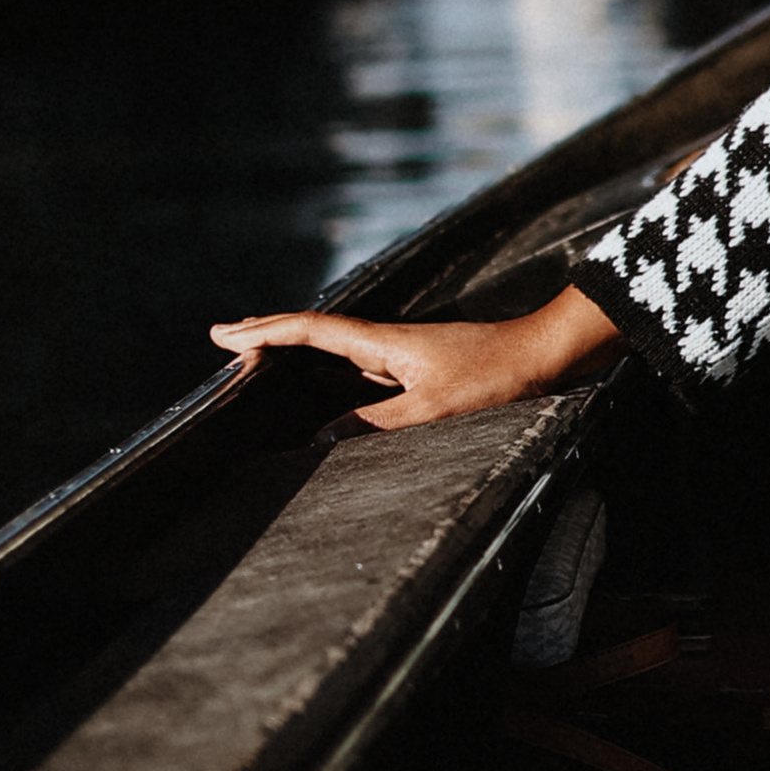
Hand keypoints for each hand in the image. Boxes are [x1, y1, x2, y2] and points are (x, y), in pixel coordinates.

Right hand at [206, 282, 621, 429]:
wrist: (546, 354)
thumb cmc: (494, 378)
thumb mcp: (433, 410)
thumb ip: (375, 425)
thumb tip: (317, 438)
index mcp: (382, 342)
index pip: (309, 331)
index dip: (264, 333)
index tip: (223, 336)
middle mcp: (386, 342)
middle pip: (313, 333)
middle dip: (268, 336)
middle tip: (225, 340)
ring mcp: (402, 354)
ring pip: (334, 349)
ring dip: (295, 353)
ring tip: (259, 360)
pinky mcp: (420, 370)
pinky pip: (358, 367)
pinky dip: (328, 373)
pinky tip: (323, 388)